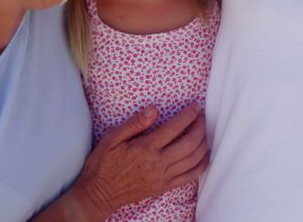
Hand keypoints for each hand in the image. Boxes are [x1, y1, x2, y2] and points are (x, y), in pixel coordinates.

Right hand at [72, 104, 208, 216]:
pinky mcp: (164, 188)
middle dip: (200, 127)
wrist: (98, 194)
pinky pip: (190, 176)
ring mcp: (162, 177)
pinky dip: (201, 164)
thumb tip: (154, 109)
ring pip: (193, 159)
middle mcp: (157, 163)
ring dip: (203, 143)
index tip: (195, 107)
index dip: (189, 115)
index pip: (175, 128)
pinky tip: (204, 155)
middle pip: (189, 143)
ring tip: (204, 132)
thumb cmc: (103, 164)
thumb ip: (134, 124)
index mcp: (145, 148)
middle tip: (202, 117)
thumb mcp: (112, 139)